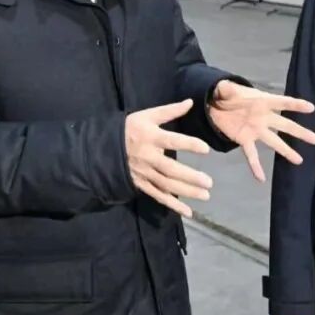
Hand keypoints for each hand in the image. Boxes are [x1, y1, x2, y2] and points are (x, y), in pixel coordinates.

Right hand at [125, 99, 213, 218]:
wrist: (104, 147)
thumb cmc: (130, 128)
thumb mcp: (147, 115)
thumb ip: (169, 111)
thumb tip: (190, 102)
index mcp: (150, 137)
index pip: (172, 141)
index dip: (188, 144)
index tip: (206, 149)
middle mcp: (148, 157)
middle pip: (170, 169)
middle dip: (190, 177)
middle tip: (210, 182)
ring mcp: (145, 173)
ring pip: (166, 185)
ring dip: (186, 192)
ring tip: (205, 195)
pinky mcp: (142, 184)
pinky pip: (158, 196)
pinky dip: (173, 205)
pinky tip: (188, 212)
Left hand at [208, 81, 314, 181]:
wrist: (214, 105)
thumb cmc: (225, 93)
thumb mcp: (223, 88)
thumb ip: (225, 89)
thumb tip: (225, 88)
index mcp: (262, 101)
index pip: (281, 102)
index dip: (295, 104)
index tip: (311, 108)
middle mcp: (263, 117)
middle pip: (285, 125)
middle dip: (300, 132)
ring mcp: (256, 130)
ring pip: (274, 142)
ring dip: (286, 151)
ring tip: (299, 161)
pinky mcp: (245, 140)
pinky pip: (252, 154)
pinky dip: (256, 167)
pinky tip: (261, 179)